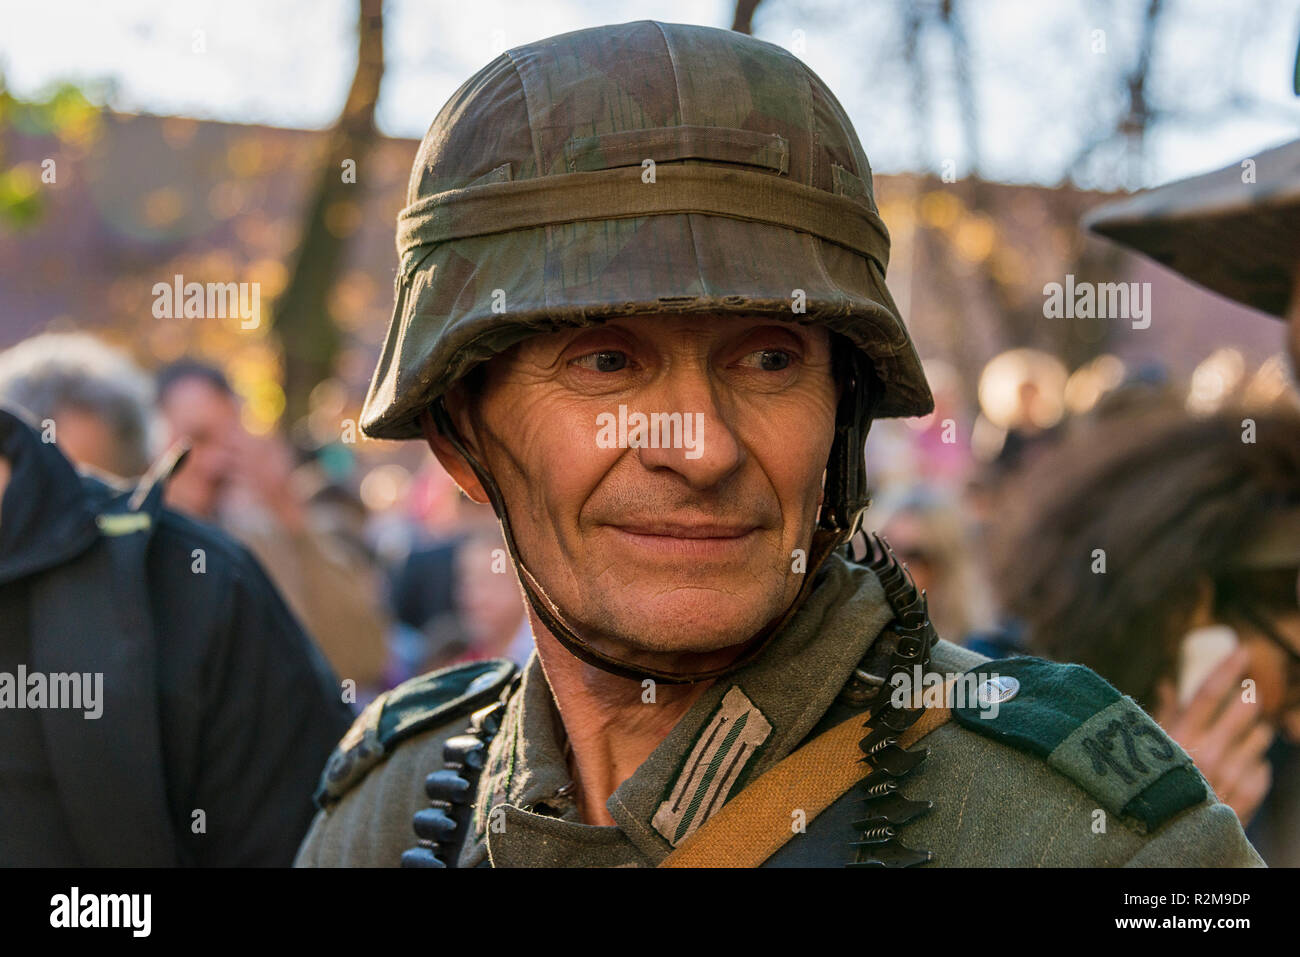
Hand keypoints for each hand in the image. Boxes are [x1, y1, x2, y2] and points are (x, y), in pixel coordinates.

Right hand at [1154, 646, 1274, 826]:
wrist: (1157, 841)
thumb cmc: (1142, 786)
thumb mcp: (1142, 748)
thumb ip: (1160, 716)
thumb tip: (1170, 685)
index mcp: (1176, 738)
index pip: (1207, 693)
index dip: (1226, 669)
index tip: (1242, 650)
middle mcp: (1204, 755)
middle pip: (1238, 716)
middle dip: (1248, 701)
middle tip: (1251, 693)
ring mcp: (1226, 779)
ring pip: (1256, 745)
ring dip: (1255, 736)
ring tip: (1252, 732)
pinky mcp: (1241, 801)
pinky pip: (1260, 775)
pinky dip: (1257, 767)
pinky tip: (1250, 765)